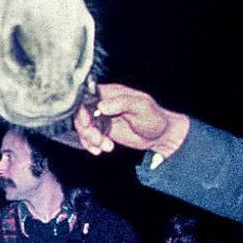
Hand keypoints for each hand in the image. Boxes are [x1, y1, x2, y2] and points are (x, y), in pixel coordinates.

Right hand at [73, 83, 189, 157]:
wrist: (161, 136)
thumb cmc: (155, 118)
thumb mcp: (141, 107)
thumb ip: (122, 103)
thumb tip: (101, 106)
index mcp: (110, 93)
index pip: (86, 97)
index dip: (82, 110)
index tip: (89, 123)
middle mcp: (103, 103)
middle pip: (81, 113)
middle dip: (87, 129)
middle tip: (98, 140)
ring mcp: (102, 117)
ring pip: (83, 126)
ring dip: (90, 139)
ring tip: (106, 146)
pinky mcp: (102, 129)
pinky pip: (88, 136)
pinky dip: (90, 144)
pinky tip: (100, 150)